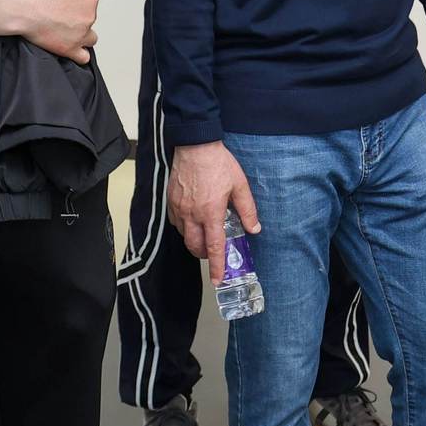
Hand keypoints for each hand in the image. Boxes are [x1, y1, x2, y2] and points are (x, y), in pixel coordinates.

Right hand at [0, 0, 99, 64]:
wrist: (21, 6)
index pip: (91, 3)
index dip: (78, 5)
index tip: (66, 5)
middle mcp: (90, 13)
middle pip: (90, 19)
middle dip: (77, 19)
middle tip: (60, 16)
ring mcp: (82, 32)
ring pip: (90, 38)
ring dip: (80, 36)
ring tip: (64, 32)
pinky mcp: (71, 48)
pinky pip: (83, 57)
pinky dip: (77, 54)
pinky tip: (68, 48)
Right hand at [167, 141, 259, 284]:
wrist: (195, 144)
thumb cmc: (218, 163)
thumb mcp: (240, 185)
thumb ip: (247, 210)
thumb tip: (254, 228)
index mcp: (211, 212)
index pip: (214, 247)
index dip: (216, 266)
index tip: (217, 280)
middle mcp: (192, 214)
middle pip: (195, 247)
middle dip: (204, 256)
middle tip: (213, 254)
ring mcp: (179, 208)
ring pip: (184, 236)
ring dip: (194, 241)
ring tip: (205, 235)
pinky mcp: (171, 200)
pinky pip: (175, 222)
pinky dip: (184, 228)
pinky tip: (192, 221)